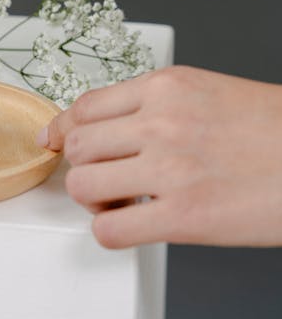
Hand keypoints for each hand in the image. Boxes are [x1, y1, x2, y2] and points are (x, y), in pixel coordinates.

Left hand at [37, 66, 281, 247]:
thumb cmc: (274, 130)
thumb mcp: (211, 93)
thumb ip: (158, 104)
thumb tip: (112, 127)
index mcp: (167, 86)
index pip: (86, 105)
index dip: (64, 129)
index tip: (58, 141)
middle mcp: (161, 120)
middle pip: (77, 145)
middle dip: (83, 166)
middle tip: (107, 179)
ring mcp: (170, 168)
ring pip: (84, 184)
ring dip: (95, 200)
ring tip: (123, 203)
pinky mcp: (184, 216)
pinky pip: (110, 229)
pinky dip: (111, 232)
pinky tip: (136, 227)